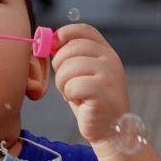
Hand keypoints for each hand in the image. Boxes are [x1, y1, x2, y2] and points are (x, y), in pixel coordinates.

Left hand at [52, 24, 128, 145]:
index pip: (84, 30)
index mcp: (106, 52)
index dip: (64, 34)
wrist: (110, 130)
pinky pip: (71, 86)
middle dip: (59, 66)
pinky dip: (69, 96)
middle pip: (71, 47)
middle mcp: (110, 59)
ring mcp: (108, 73)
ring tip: (73, 94)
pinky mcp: (102, 90)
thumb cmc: (92, 103)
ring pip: (68, 67)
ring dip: (63, 84)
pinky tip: (80, 102)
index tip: (53, 46)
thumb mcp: (84, 74)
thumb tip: (50, 42)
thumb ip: (72, 57)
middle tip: (66, 83)